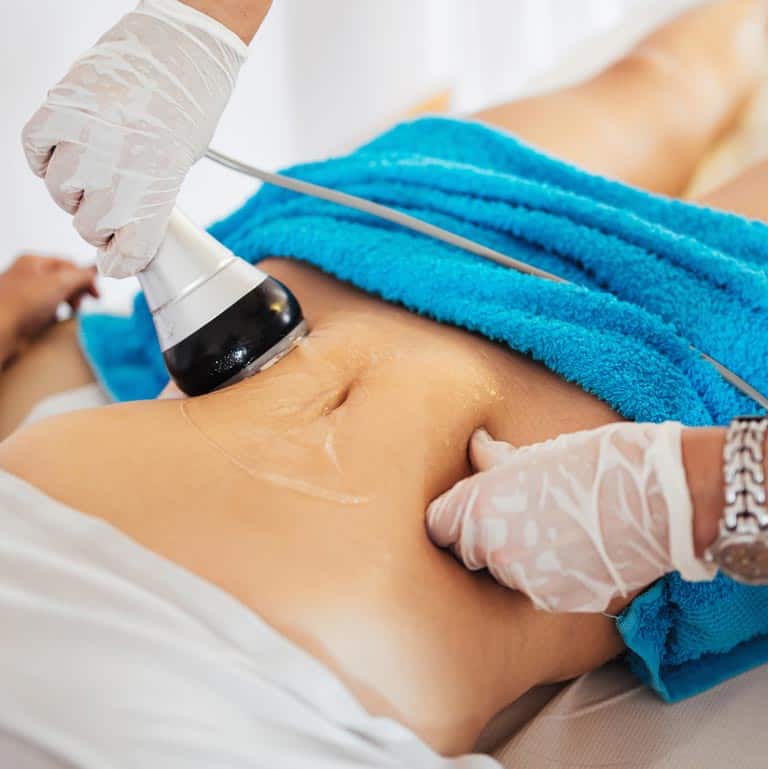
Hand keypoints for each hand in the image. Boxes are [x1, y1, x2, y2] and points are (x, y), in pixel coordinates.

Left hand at [0, 254, 97, 359]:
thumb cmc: (20, 304)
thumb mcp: (60, 283)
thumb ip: (81, 276)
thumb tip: (94, 273)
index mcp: (33, 261)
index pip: (69, 264)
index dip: (85, 278)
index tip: (95, 294)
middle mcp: (27, 275)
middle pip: (63, 280)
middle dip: (76, 293)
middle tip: (80, 305)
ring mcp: (24, 294)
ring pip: (55, 296)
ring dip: (66, 305)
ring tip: (68, 315)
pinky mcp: (23, 313)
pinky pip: (46, 311)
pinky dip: (54, 317)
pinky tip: (54, 323)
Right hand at [22, 0, 247, 277]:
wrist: (181, 47)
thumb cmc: (190, 104)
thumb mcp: (180, 164)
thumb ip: (150, 199)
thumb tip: (123, 227)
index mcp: (159, 187)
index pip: (131, 250)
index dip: (122, 262)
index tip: (118, 262)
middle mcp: (120, 167)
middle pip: (90, 225)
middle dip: (99, 225)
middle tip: (107, 212)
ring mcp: (86, 135)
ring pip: (60, 191)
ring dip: (72, 192)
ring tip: (89, 175)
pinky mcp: (60, 106)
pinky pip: (35, 149)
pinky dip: (43, 157)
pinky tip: (62, 153)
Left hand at [427, 422, 715, 612]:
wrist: (659, 499)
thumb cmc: (596, 463)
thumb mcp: (538, 453)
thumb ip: (494, 459)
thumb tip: (474, 445)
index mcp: (481, 509)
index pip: (439, 525)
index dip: (453, 516)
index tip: (470, 509)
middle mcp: (495, 551)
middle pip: (468, 551)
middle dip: (484, 536)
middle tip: (520, 514)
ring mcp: (526, 582)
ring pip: (503, 572)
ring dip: (517, 557)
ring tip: (556, 529)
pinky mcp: (557, 602)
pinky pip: (536, 588)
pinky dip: (547, 574)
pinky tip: (575, 550)